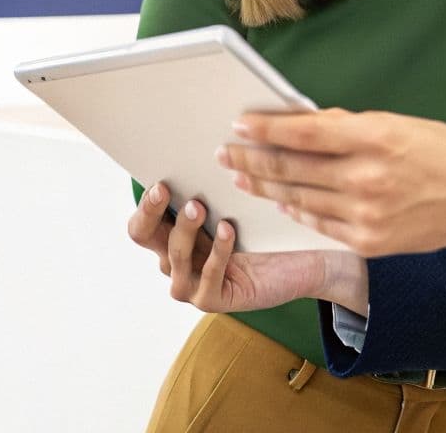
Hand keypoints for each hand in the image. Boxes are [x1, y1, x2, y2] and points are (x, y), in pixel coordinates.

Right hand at [128, 180, 367, 313]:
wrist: (303, 259)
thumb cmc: (265, 226)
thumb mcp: (234, 201)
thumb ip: (211, 185)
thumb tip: (205, 146)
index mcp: (173, 233)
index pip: (141, 222)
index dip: (145, 203)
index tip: (160, 181)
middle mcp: (176, 258)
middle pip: (143, 236)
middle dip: (152, 211)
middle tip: (166, 190)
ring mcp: (191, 282)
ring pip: (174, 257)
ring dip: (184, 229)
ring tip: (199, 207)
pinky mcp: (214, 299)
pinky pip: (206, 279)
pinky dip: (216, 253)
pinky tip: (228, 230)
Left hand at [218, 109, 445, 256]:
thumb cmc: (445, 152)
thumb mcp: (397, 124)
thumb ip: (349, 127)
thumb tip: (303, 124)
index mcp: (374, 138)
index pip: (303, 132)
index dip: (266, 128)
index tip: (240, 123)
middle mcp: (366, 178)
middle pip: (292, 168)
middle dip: (252, 159)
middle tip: (226, 152)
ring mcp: (366, 214)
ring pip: (299, 199)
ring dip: (265, 187)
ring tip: (242, 177)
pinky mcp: (370, 241)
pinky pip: (320, 225)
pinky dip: (297, 212)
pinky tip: (281, 203)